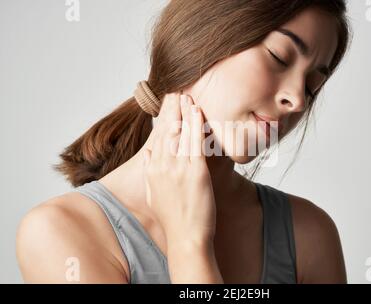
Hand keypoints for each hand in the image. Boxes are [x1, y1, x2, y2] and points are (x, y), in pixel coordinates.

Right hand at [142, 93, 215, 245]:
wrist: (186, 237)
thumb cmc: (173, 218)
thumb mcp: (154, 194)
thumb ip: (151, 171)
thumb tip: (149, 154)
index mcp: (153, 170)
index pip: (157, 137)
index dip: (164, 119)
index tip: (168, 105)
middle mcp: (162, 166)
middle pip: (166, 130)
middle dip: (172, 109)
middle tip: (177, 92)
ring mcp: (178, 168)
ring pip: (180, 132)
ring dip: (184, 112)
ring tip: (187, 96)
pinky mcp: (195, 171)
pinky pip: (195, 142)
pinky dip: (196, 124)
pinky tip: (197, 111)